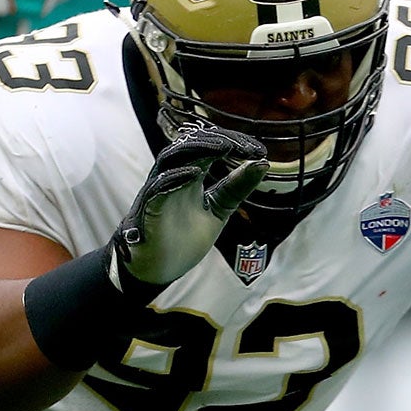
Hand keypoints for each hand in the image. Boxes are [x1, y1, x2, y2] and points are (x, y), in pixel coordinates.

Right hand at [110, 124, 267, 294]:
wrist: (160, 268)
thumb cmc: (183, 238)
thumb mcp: (218, 210)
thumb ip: (236, 188)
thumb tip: (262, 165)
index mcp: (189, 175)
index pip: (209, 147)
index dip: (232, 143)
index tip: (258, 150)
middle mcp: (173, 177)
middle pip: (191, 145)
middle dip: (218, 141)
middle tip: (245, 146)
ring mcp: (160, 191)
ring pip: (172, 158)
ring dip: (198, 150)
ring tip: (224, 148)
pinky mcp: (149, 209)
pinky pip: (158, 188)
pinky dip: (175, 178)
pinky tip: (195, 173)